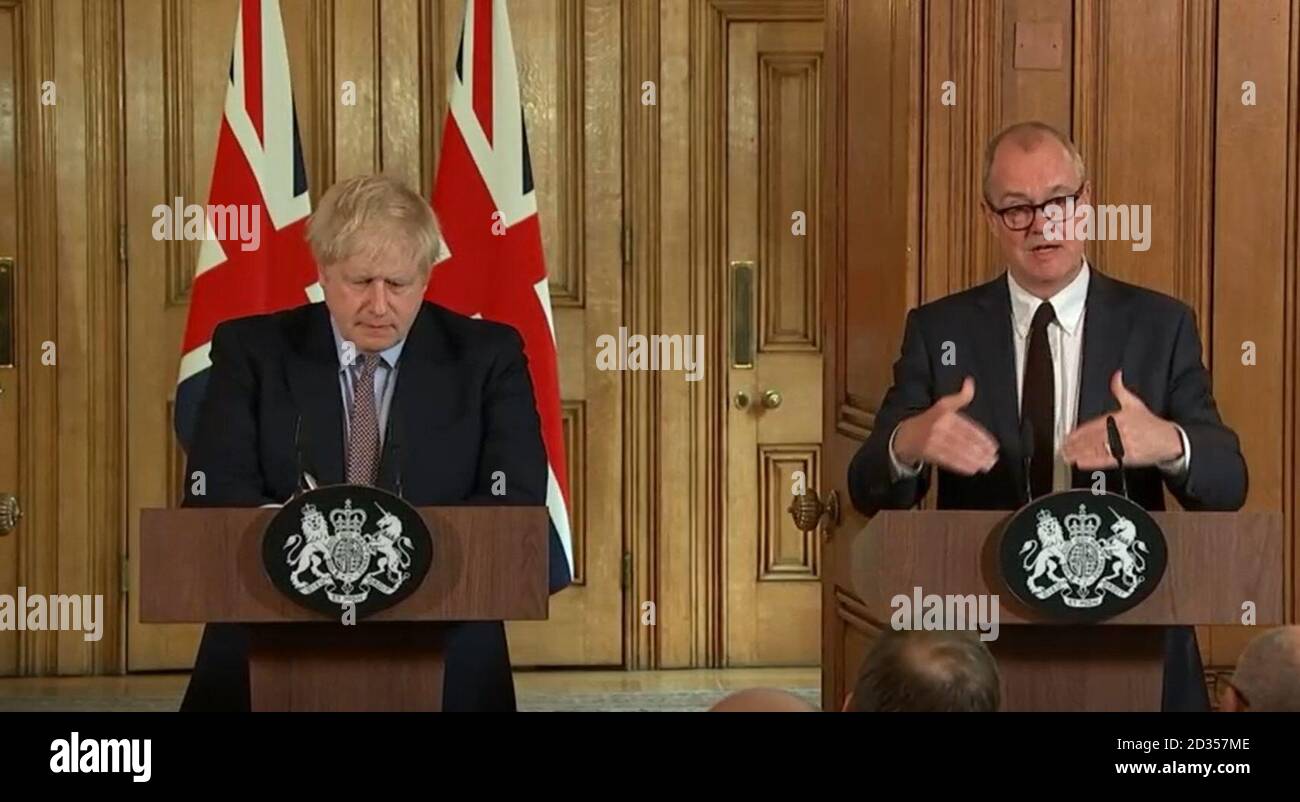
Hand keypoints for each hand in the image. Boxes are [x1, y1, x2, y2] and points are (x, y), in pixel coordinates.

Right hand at [893, 376, 999, 474]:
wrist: (904, 436)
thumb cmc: (928, 420)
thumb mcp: (942, 405)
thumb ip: (960, 397)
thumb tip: (970, 382)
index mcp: (944, 414)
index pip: (968, 427)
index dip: (982, 438)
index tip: (993, 446)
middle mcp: (939, 427)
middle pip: (964, 441)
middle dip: (980, 451)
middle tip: (992, 458)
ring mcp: (933, 441)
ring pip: (958, 452)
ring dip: (974, 460)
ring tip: (986, 465)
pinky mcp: (929, 454)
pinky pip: (948, 460)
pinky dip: (961, 466)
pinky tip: (972, 469)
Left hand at [1061, 369, 1182, 468]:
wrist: (1170, 440)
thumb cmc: (1151, 425)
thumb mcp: (1135, 404)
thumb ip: (1120, 390)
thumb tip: (1116, 376)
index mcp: (1118, 418)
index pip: (1093, 425)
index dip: (1079, 432)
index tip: (1068, 435)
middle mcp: (1118, 432)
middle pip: (1092, 439)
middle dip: (1076, 444)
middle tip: (1063, 447)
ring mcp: (1122, 446)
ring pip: (1096, 450)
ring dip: (1080, 453)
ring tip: (1067, 456)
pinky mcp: (1126, 459)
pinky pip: (1106, 460)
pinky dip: (1092, 462)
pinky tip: (1081, 463)